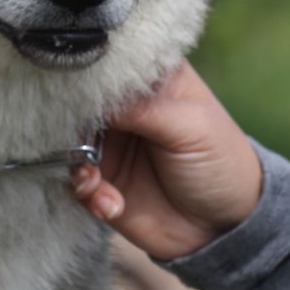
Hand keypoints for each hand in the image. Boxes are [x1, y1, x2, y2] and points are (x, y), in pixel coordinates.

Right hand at [72, 61, 262, 260]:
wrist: (223, 227)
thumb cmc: (220, 162)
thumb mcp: (191, 127)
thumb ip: (143, 108)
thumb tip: (89, 95)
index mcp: (149, 80)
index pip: (110, 62)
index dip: (88, 71)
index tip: (72, 86)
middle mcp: (122, 107)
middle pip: (76, 101)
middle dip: (69, 123)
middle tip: (77, 141)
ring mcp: (107, 143)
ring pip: (66, 142)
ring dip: (75, 164)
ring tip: (92, 181)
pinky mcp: (99, 178)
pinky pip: (73, 180)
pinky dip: (86, 193)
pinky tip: (110, 203)